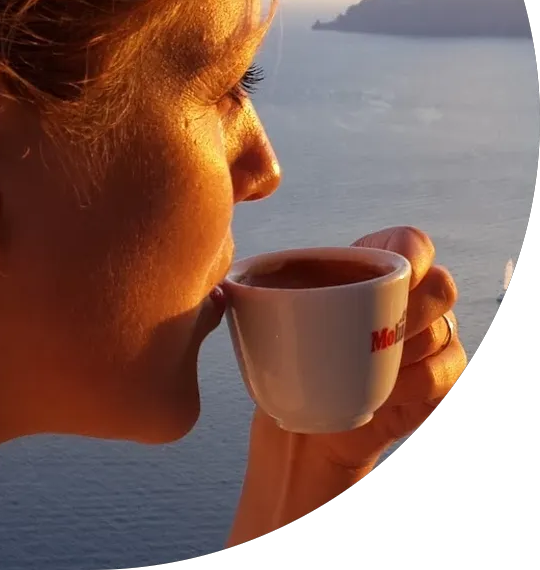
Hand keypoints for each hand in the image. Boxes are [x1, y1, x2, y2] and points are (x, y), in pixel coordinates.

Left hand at [229, 227, 468, 546]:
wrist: (304, 424)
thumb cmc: (286, 361)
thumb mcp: (266, 322)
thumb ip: (248, 297)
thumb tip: (218, 292)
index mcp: (366, 272)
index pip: (412, 243)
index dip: (414, 250)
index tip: (398, 269)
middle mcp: (406, 302)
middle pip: (440, 286)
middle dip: (416, 306)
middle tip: (380, 329)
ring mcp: (426, 341)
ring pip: (443, 330)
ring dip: (410, 348)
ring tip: (372, 363)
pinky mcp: (435, 381)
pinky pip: (449, 371)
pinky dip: (422, 380)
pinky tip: (390, 389)